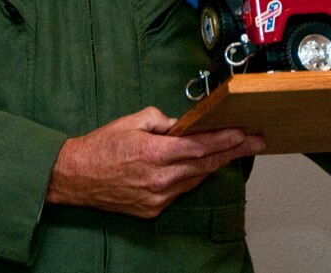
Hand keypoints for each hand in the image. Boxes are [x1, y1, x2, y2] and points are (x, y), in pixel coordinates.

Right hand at [45, 106, 264, 217]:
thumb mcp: (132, 121)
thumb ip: (163, 120)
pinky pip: (181, 191)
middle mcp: (159, 179)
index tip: (243, 132)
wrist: (75, 177)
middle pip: (205, 165)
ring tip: (236, 151)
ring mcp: (157, 198)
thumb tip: (184, 124)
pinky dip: (193, 177)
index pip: (199, 146)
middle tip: (256, 142)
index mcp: (154, 154)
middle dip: (233, 151)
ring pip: (196, 180)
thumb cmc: (101, 147)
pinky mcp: (153, 210)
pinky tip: (205, 167)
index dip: (224, 139)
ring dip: (216, 164)